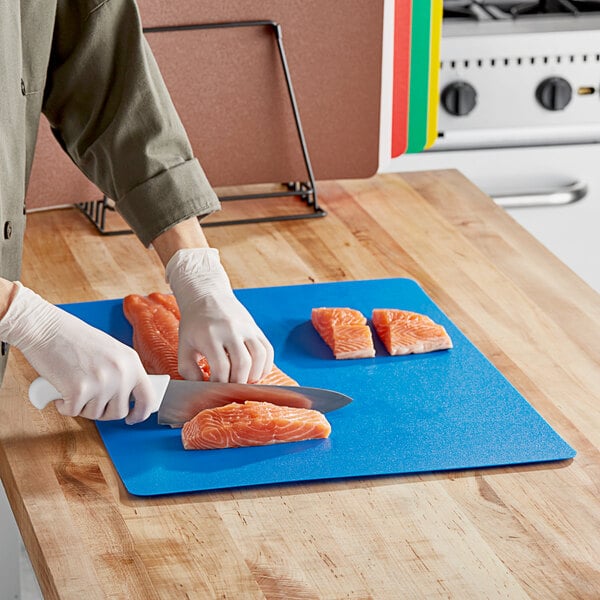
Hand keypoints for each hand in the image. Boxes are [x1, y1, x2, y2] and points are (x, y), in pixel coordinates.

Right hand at [0, 283, 157, 423]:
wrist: (46, 329)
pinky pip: (73, 412)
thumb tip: (129, 396)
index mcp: (131, 362)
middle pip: (119, 412)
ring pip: (95, 414)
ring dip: (82, 406)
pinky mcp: (79, 391)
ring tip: (74, 384)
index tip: (133, 418)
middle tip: (90, 398)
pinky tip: (61, 387)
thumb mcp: (111, 352)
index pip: (148, 397)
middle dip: (103, 410)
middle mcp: (121, 373)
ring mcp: (101, 382)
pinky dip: (64, 405)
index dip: (141, 413)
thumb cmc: (74, 339)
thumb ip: (123, 372)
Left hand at [166, 248, 273, 382]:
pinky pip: (268, 350)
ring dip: (254, 375)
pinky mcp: (256, 328)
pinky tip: (255, 372)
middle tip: (230, 389)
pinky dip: (265, 366)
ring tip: (244, 381)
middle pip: (243, 364)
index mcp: (210, 335)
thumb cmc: (194, 324)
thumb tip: (203, 388)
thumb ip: (189, 370)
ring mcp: (246, 327)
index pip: (221, 368)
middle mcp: (231, 329)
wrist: (207, 296)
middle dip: (238, 383)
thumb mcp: (184, 346)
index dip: (219, 385)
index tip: (214, 389)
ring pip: (259, 356)